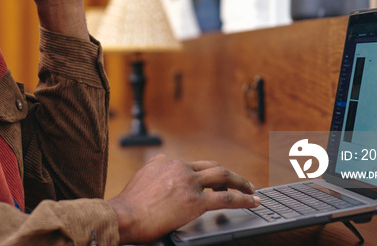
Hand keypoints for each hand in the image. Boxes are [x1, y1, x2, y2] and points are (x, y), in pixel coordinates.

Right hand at [107, 154, 259, 244]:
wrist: (124, 216)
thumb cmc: (129, 207)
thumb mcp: (141, 180)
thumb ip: (155, 176)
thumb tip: (161, 182)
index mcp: (165, 162)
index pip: (193, 165)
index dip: (207, 174)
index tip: (214, 181)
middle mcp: (179, 167)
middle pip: (211, 166)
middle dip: (228, 175)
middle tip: (240, 182)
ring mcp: (188, 182)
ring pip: (222, 176)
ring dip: (240, 182)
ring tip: (251, 190)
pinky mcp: (195, 200)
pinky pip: (226, 198)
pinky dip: (243, 199)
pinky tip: (253, 202)